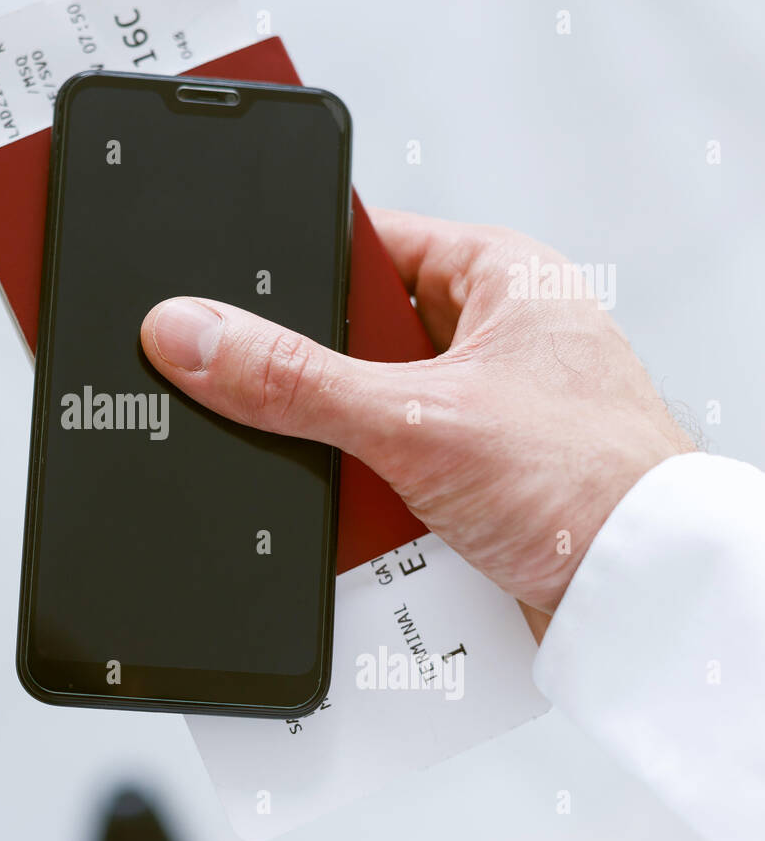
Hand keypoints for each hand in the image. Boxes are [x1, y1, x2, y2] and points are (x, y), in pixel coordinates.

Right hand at [140, 208, 693, 617]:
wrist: (643, 600)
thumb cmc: (596, 485)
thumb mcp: (416, 420)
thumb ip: (295, 380)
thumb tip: (197, 336)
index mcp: (497, 276)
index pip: (366, 240)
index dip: (300, 268)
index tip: (237, 296)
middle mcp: (490, 335)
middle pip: (353, 339)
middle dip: (327, 389)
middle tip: (320, 414)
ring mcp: (482, 407)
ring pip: (364, 411)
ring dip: (352, 451)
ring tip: (374, 477)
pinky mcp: (474, 471)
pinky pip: (387, 467)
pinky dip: (375, 494)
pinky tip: (386, 515)